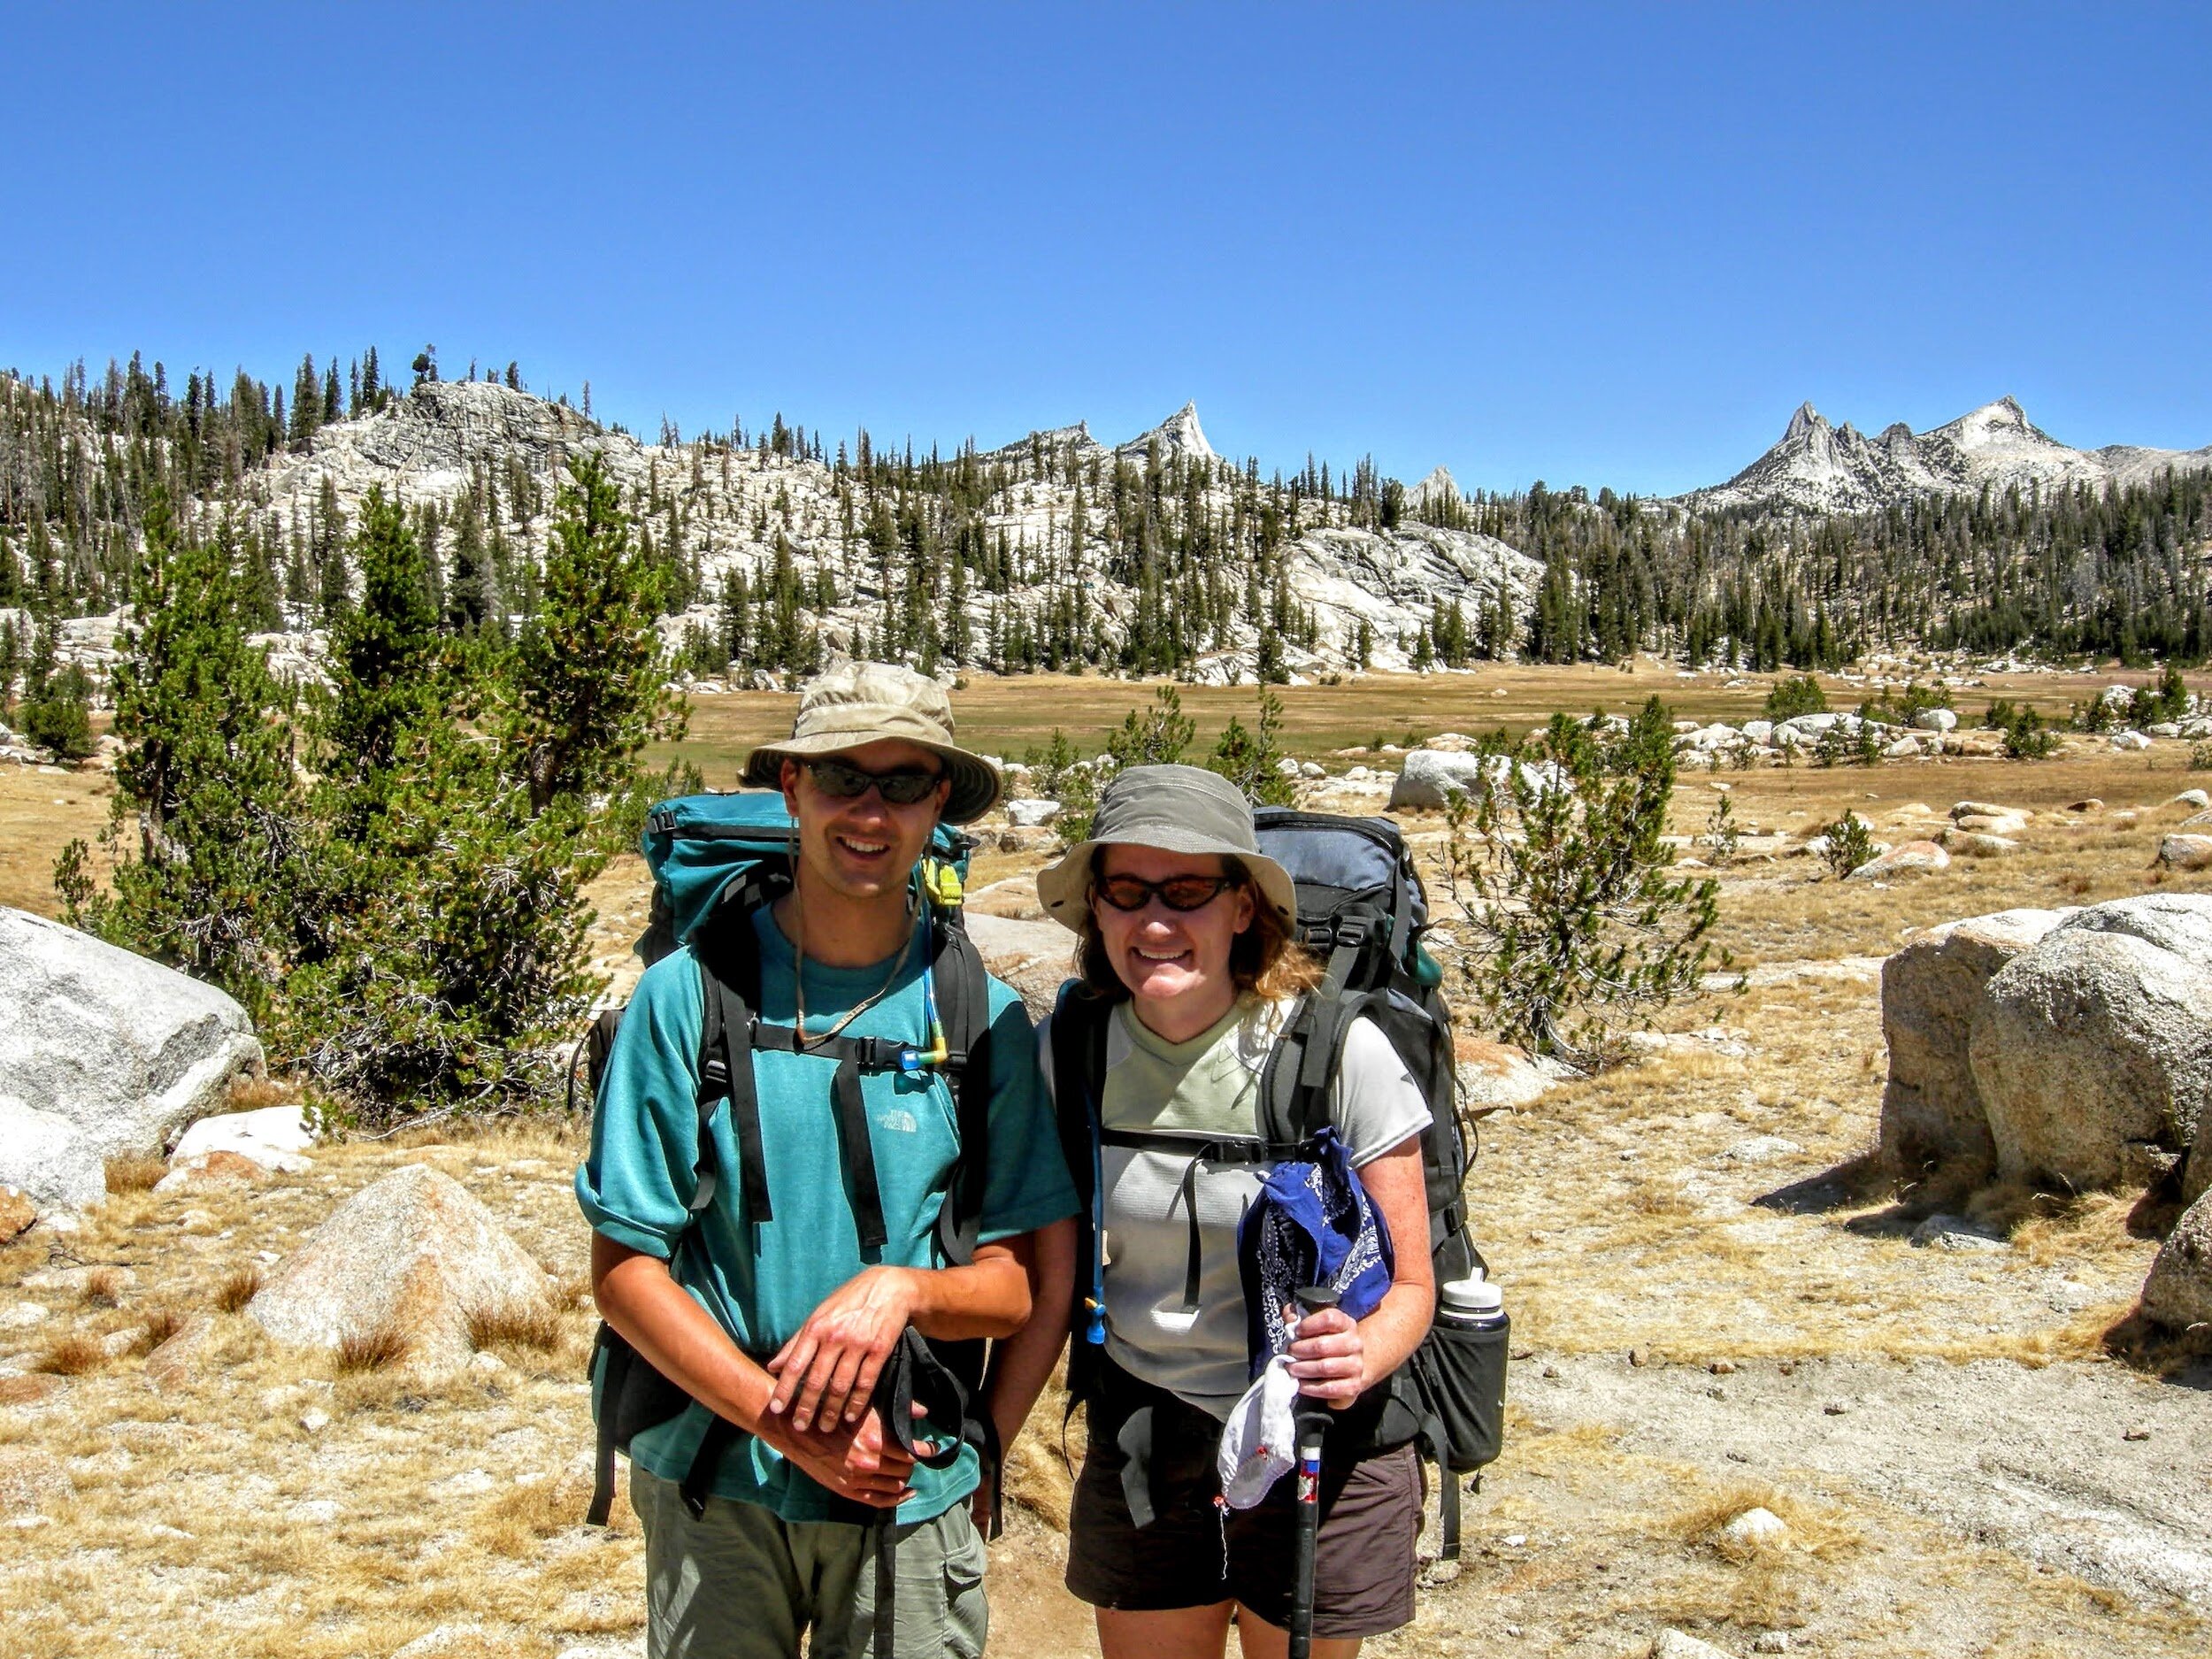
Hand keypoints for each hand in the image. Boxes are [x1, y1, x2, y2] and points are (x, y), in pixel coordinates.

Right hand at [757, 1403, 922, 1508]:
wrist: (798, 1430)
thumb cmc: (832, 1413)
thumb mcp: (864, 1406)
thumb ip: (896, 1409)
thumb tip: (923, 1412)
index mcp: (875, 1439)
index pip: (912, 1451)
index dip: (926, 1451)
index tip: (932, 1448)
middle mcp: (868, 1462)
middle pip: (906, 1469)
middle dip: (913, 1463)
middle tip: (915, 1455)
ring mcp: (857, 1479)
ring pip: (895, 1486)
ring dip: (905, 1478)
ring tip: (906, 1469)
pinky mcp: (847, 1490)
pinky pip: (879, 1501)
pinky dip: (896, 1499)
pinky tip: (906, 1493)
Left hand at [766, 1266, 916, 1431]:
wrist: (889, 1288)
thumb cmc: (848, 1302)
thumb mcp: (819, 1315)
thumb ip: (796, 1342)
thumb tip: (772, 1366)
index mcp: (816, 1327)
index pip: (795, 1364)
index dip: (784, 1389)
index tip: (776, 1409)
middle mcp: (835, 1336)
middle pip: (816, 1380)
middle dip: (806, 1408)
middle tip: (800, 1427)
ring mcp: (858, 1343)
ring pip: (840, 1386)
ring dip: (831, 1411)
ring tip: (825, 1427)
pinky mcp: (879, 1350)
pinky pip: (865, 1382)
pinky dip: (856, 1403)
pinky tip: (850, 1415)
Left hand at [1283, 1303, 1366, 1409]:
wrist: (1350, 1364)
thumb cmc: (1327, 1341)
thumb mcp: (1317, 1325)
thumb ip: (1300, 1318)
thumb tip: (1289, 1314)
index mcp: (1346, 1324)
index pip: (1329, 1319)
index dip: (1309, 1325)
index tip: (1296, 1331)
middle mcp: (1355, 1343)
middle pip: (1323, 1345)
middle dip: (1300, 1350)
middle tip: (1289, 1353)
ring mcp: (1356, 1365)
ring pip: (1325, 1367)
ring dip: (1303, 1369)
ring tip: (1291, 1368)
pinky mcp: (1353, 1386)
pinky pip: (1329, 1388)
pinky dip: (1311, 1387)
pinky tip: (1300, 1384)